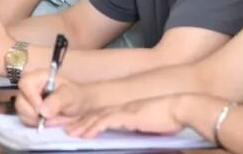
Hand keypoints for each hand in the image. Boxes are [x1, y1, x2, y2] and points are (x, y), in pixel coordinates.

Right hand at [15, 71, 87, 126]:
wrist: (78, 107)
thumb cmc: (75, 96)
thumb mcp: (70, 96)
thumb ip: (57, 101)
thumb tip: (42, 111)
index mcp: (39, 77)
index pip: (25, 84)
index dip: (31, 98)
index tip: (42, 110)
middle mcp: (31, 86)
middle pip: (20, 99)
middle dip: (32, 112)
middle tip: (46, 118)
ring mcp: (28, 98)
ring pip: (20, 110)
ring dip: (32, 119)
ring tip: (47, 120)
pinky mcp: (28, 110)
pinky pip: (23, 118)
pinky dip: (32, 123)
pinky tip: (43, 122)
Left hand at [65, 96, 184, 139]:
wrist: (180, 108)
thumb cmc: (168, 118)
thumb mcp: (149, 125)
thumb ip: (138, 128)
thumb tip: (134, 134)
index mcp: (124, 111)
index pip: (100, 115)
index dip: (85, 120)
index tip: (72, 126)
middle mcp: (121, 109)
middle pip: (93, 115)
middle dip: (76, 121)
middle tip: (62, 126)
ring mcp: (124, 111)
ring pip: (96, 118)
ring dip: (82, 126)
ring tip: (69, 132)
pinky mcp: (129, 116)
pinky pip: (107, 122)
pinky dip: (94, 127)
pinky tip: (86, 133)